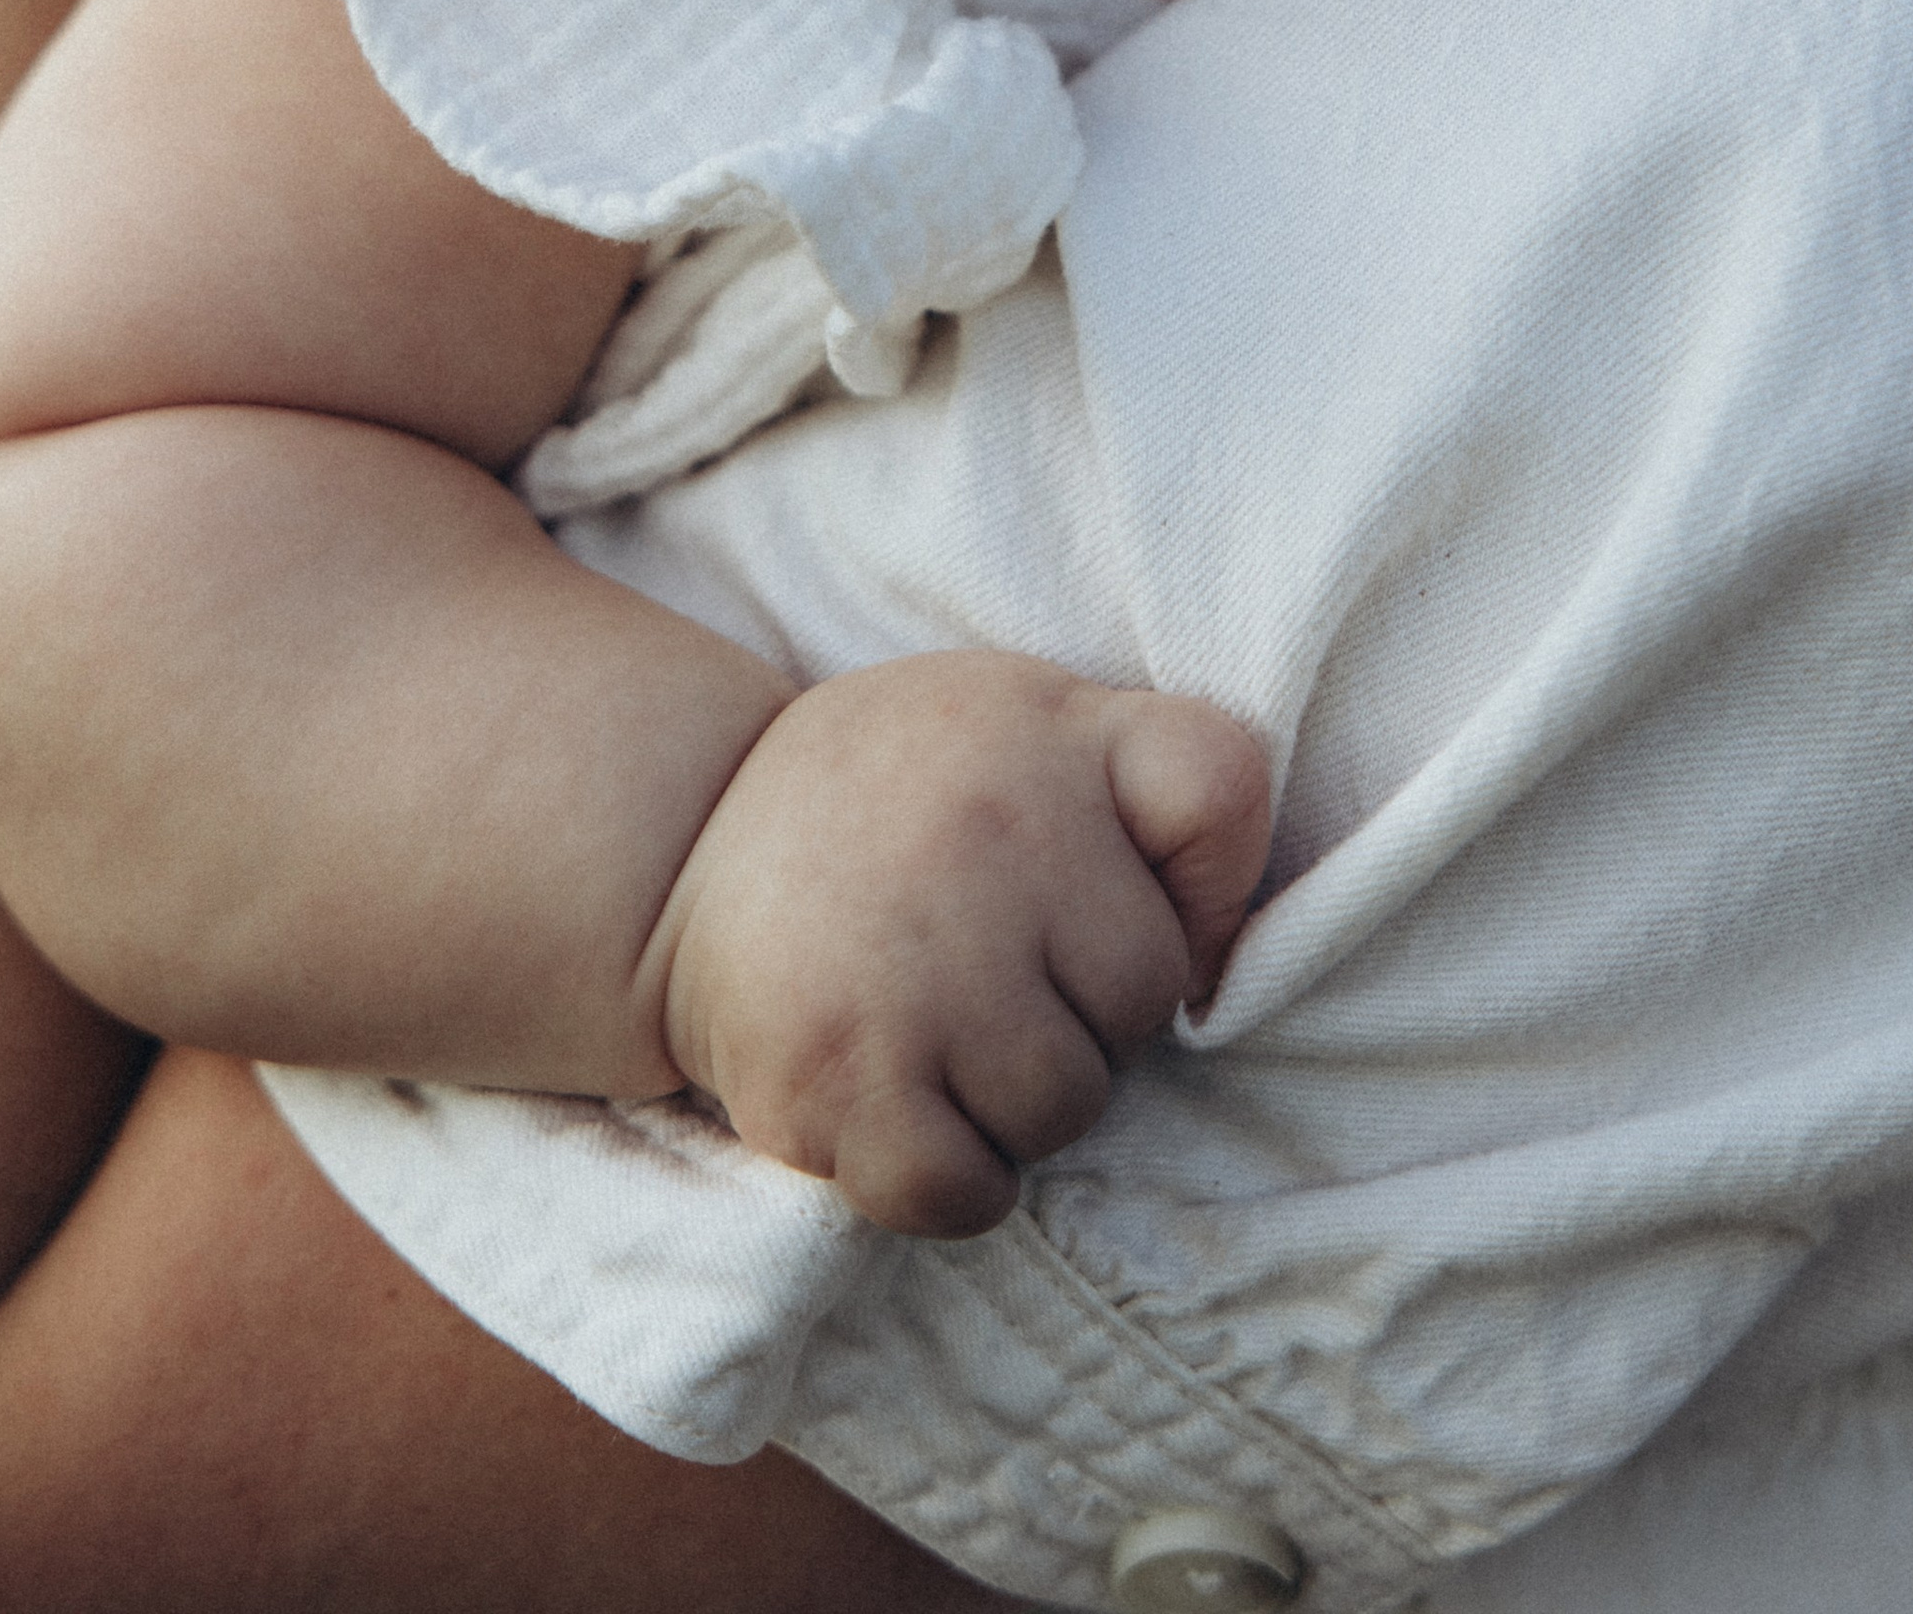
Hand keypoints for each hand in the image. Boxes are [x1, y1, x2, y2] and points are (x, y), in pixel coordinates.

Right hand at [650, 653, 1271, 1238]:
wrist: (680, 840)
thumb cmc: (906, 793)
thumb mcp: (1046, 719)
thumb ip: (1176, 779)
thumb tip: (1232, 958)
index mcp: (1046, 731)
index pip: (1219, 790)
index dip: (1196, 867)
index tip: (1112, 893)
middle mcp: (986, 837)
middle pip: (1145, 999)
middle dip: (1088, 1006)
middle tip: (994, 966)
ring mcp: (909, 969)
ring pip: (1065, 1108)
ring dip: (1021, 1100)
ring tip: (943, 1029)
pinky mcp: (833, 1083)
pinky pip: (966, 1194)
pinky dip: (950, 1178)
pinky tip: (905, 1102)